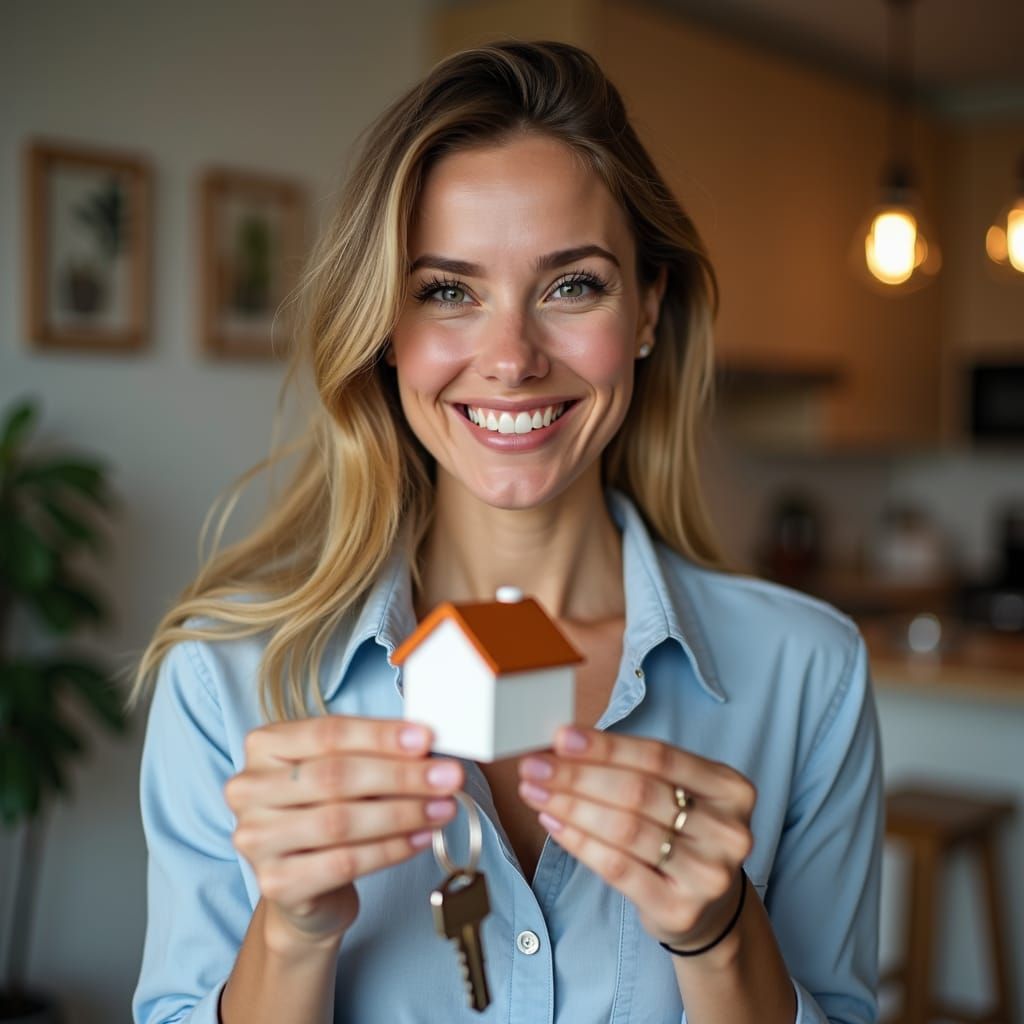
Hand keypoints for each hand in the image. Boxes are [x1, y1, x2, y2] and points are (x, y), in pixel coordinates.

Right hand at [224, 715, 463, 947]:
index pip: (328, 733)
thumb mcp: (340, 772)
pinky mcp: (275, 882)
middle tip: (447, 777)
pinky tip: (420, 838)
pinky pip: (344, 862)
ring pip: (341, 820)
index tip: (426, 739)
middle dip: (401, 775)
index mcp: (264, 746)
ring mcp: (256, 838)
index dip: (381, 735)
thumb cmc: (326, 813)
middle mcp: (249, 789)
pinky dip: (390, 849)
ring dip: (403, 813)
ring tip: (442, 808)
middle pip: (335, 776)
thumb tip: (427, 747)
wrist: (304, 888)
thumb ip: (373, 753)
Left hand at [517, 726, 754, 950]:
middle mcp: (728, 831)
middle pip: (639, 792)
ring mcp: (709, 874)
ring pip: (625, 829)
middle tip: (535, 767)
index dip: (605, 746)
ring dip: (570, 806)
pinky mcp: (680, 909)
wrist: (708, 909)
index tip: (560, 738)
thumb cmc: (681, 836)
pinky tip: (554, 823)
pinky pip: (618, 868)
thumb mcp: (676, 795)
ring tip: (535, 792)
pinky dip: (579, 842)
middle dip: (577, 776)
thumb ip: (632, 768)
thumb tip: (564, 743)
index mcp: (731, 788)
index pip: (659, 756)